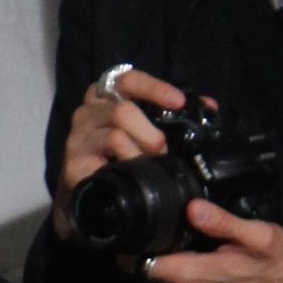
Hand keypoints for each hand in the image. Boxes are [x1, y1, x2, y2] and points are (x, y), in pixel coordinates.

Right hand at [52, 66, 180, 242]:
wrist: (95, 202)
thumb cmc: (124, 161)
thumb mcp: (148, 134)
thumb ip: (173, 118)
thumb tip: (209, 106)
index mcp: (106, 99)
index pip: (126, 79)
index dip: (154, 87)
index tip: (178, 102)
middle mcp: (87, 113)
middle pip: (123, 110)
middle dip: (151, 133)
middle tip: (162, 151)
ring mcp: (78, 137)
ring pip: (116, 133)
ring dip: (140, 151)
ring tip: (146, 165)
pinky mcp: (73, 162)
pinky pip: (106, 158)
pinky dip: (127, 163)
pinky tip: (131, 173)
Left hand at [147, 206, 282, 282]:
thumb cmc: (282, 265)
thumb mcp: (259, 236)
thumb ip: (223, 223)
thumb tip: (192, 208)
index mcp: (194, 277)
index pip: (143, 263)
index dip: (139, 243)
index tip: (144, 224)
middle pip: (149, 268)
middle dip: (154, 248)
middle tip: (169, 225)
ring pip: (162, 278)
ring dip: (169, 259)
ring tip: (186, 238)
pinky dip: (181, 272)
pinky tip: (200, 256)